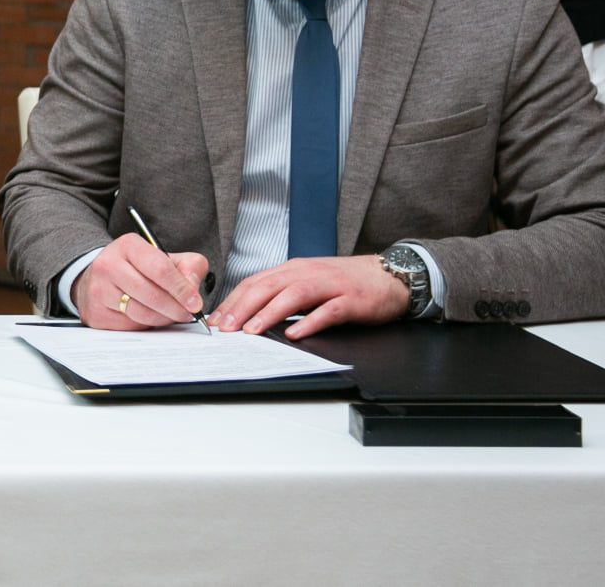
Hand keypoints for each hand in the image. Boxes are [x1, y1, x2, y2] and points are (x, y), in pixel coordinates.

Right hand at [70, 233, 208, 329]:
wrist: (99, 278)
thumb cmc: (136, 268)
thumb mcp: (164, 257)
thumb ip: (188, 266)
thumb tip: (193, 287)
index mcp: (128, 245)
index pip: (160, 269)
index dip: (182, 289)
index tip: (195, 303)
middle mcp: (108, 265)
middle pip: (152, 294)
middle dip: (176, 309)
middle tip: (188, 314)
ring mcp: (99, 290)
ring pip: (142, 313)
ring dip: (163, 319)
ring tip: (171, 315)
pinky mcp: (96, 313)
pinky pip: (130, 326)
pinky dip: (146, 325)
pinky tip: (150, 317)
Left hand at [210, 256, 407, 339]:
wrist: (388, 275)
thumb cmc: (345, 283)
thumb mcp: (308, 284)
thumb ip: (282, 295)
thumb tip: (249, 315)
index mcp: (293, 269)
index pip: (255, 282)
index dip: (233, 301)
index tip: (215, 320)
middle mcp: (307, 273)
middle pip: (268, 286)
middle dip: (242, 307)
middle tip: (225, 328)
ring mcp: (329, 285)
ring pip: (293, 296)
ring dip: (269, 313)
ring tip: (251, 330)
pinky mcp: (350, 300)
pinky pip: (327, 311)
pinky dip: (310, 322)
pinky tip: (296, 334)